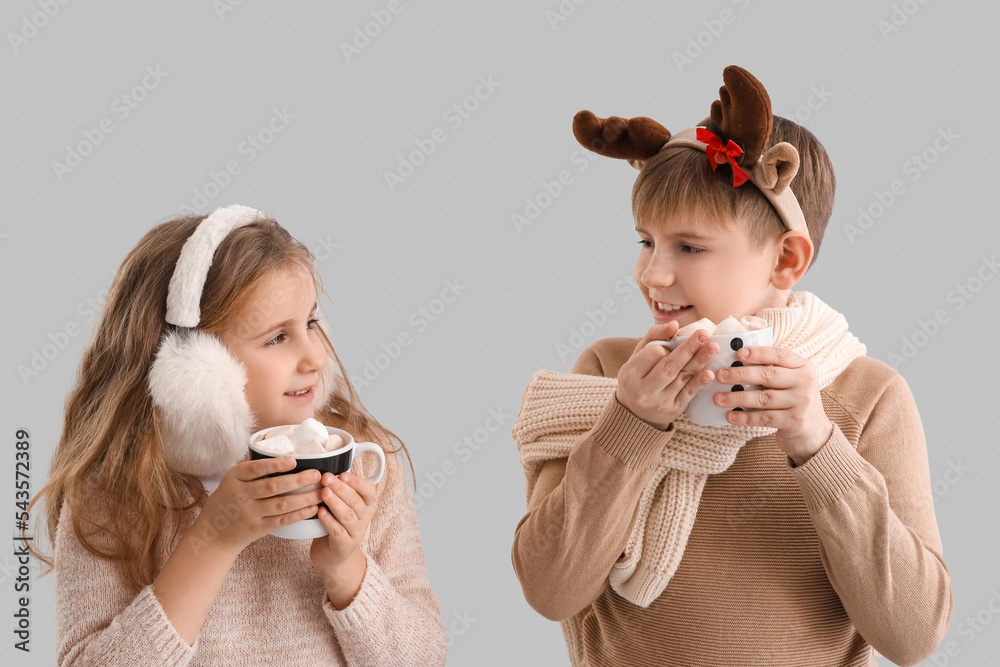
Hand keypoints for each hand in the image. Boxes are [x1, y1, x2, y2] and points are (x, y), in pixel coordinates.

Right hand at [192, 456, 322, 555]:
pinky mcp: (258, 528)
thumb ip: (253, 469)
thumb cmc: (228, 500)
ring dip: (304, 498)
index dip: (275, 465)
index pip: (255, 469)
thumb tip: (284, 452)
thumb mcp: (232, 480)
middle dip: (297, 480)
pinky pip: (282, 520)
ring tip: (321, 491)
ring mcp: (249, 513)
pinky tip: (313, 508)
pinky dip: (298, 514)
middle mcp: (241, 495)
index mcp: (234, 478)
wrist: (214, 534)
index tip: (294, 460)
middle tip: (317, 475)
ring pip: (281, 504)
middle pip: (272, 486)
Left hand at [310, 471, 376, 606]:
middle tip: (326, 478)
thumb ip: (338, 491)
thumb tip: (323, 466)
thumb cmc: (334, 525)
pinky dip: (328, 521)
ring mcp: (356, 533)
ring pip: (348, 516)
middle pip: (356, 501)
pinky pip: (337, 531)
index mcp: (365, 506)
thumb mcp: (341, 506)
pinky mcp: (344, 546)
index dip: (357, 482)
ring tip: (323, 492)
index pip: (369, 491)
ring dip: (335, 503)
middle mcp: (364, 519)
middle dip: (341, 488)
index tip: (342, 474)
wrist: (332, 557)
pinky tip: (319, 512)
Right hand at [616, 322, 719, 429]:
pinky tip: (710, 372)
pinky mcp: (674, 409)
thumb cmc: (637, 377)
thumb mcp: (637, 355)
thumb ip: (654, 336)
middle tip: (704, 334)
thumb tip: (674, 325)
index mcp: (630, 373)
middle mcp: (643, 390)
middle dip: (688, 349)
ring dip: (699, 361)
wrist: (635, 412)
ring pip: (682, 377)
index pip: (651, 354)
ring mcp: (659, 402)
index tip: (667, 345)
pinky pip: (689, 393)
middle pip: (669, 366)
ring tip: (713, 347)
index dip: (663, 347)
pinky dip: (700, 381)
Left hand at [712, 346, 833, 465]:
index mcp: (804, 367)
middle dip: (740, 374)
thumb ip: (772, 372)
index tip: (738, 353)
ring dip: (737, 397)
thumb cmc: (794, 402)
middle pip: (768, 375)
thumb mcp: (791, 382)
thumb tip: (735, 364)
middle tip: (720, 375)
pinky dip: (744, 417)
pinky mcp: (795, 422)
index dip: (758, 353)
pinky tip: (730, 416)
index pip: (780, 355)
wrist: (814, 433)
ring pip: (763, 397)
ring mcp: (801, 402)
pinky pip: (764, 418)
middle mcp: (805, 382)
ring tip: (718, 398)